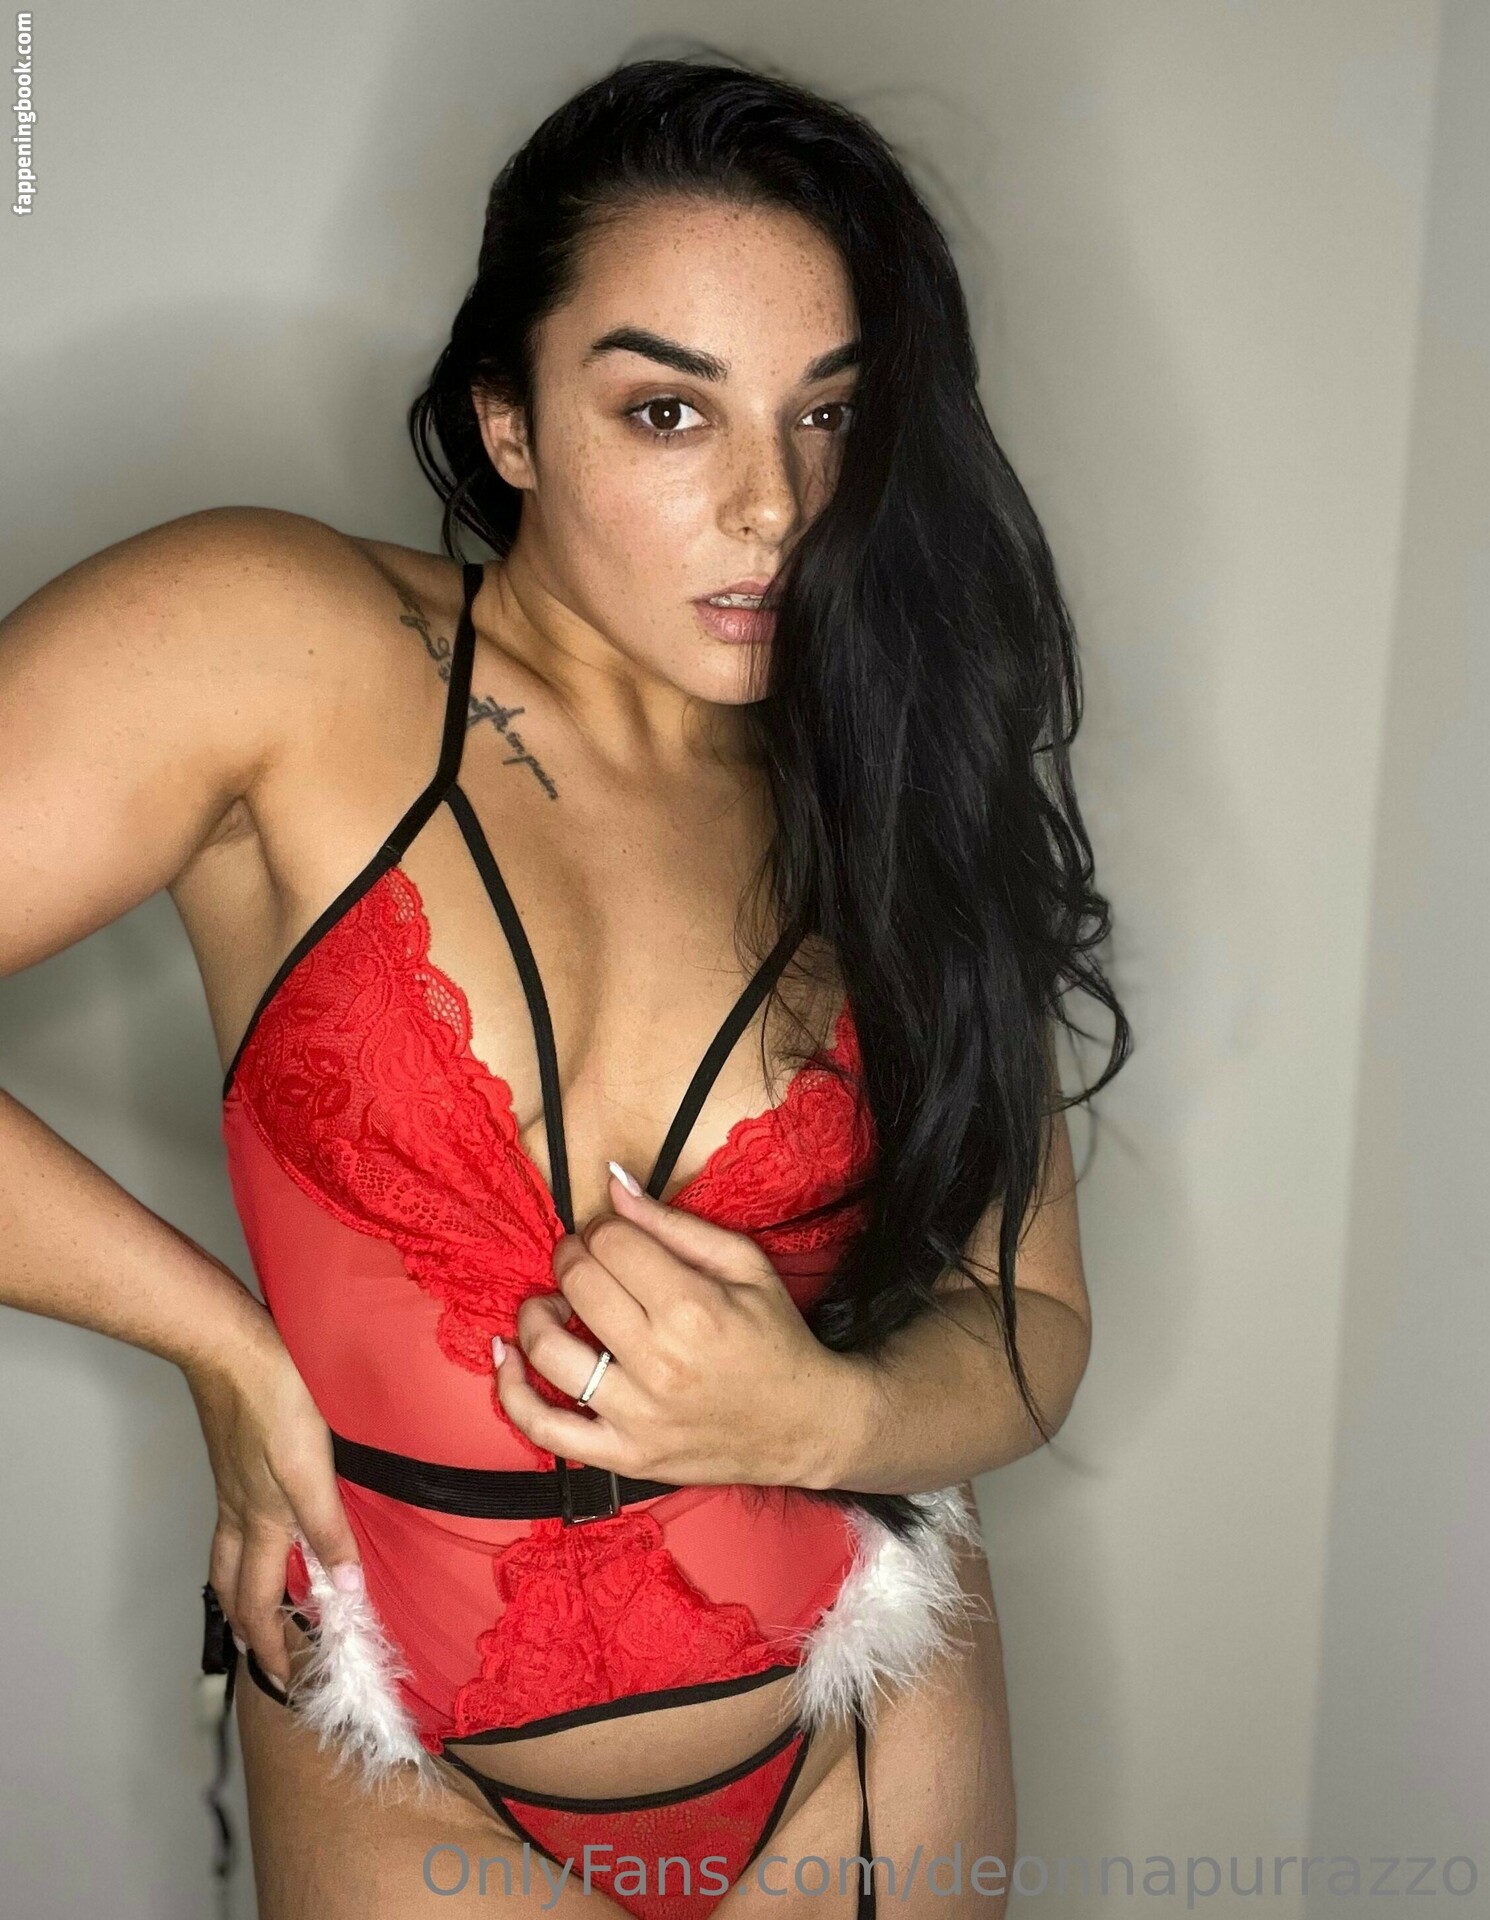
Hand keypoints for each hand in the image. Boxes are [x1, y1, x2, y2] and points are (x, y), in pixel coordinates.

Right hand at [185, 1309, 360, 1693]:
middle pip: (233, 1587)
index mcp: (260, 1522)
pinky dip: (244, 1544)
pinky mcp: (232, 1458)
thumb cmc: (275, 1402)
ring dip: (241, 1589)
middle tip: (263, 1655)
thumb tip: (345, 1590)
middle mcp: (238, 1512)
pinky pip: (232, 1520)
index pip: (261, 1603)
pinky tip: (263, 1526)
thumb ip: (327, 1528)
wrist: (228, 1347)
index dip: (272, 1645)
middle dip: (248, 1628)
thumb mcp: (312, 1470)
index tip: (284, 1677)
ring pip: (228, 1554)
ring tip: (257, 1606)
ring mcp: (230, 1484)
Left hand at [493, 1163, 856, 1489]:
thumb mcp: (743, 1264)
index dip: (601, 1227)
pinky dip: (513, 1391)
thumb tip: (612, 1182)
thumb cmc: (774, 1337)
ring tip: (554, 1304)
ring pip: (550, 1352)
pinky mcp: (625, 1456)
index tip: (611, 1235)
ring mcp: (638, 1415)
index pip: (610, 1243)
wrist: (804, 1424)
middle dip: (572, 1258)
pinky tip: (507, 1355)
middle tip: (587, 1261)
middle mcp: (661, 1362)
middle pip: (578, 1284)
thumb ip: (673, 1223)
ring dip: (537, 1314)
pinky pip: (545, 1428)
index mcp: (694, 1308)